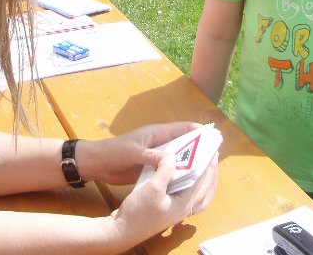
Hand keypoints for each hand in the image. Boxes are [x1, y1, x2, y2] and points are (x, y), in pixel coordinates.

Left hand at [76, 121, 202, 184]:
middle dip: (199, 150)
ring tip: (206, 174)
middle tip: (214, 161)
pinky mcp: (153, 168)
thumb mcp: (134, 153)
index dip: (199, 132)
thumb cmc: (114, 152)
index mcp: (158, 133)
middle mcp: (160, 143)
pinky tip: (188, 185)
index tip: (214, 138)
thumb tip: (171, 160)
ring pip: (179, 159)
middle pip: (185, 144)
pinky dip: (179, 174)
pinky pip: (170, 170)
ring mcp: (157, 156)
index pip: (183, 128)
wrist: (98, 164)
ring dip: (190, 164)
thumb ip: (152, 156)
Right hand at [109, 149, 218, 245]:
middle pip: (205, 191)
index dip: (209, 166)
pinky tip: (184, 180)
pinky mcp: (167, 211)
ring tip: (203, 168)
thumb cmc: (138, 212)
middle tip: (212, 158)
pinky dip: (192, 188)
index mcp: (184, 203)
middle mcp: (184, 209)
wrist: (121, 231)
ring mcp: (176, 212)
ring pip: (198, 197)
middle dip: (211, 174)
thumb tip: (173, 157)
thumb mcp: (152, 188)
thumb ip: (165, 171)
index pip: (203, 182)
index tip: (213, 151)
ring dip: (204, 182)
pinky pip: (187, 198)